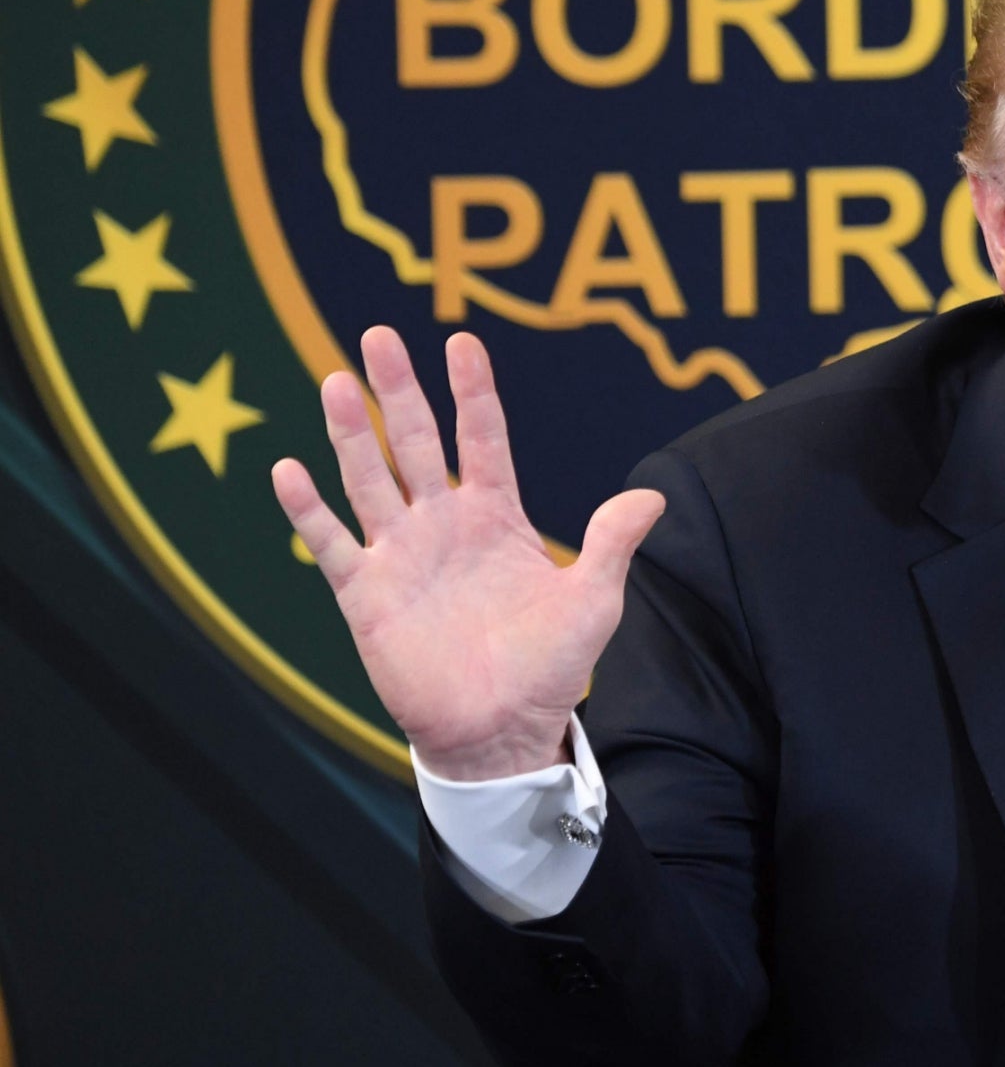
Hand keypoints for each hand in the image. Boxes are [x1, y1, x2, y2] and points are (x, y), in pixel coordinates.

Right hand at [270, 327, 664, 779]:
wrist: (502, 730)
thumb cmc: (550, 667)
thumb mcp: (593, 600)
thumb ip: (611, 543)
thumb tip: (654, 495)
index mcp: (497, 516)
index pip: (483, 438)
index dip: (473, 392)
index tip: (462, 341)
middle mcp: (443, 524)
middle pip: (415, 442)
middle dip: (399, 390)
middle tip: (378, 336)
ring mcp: (401, 555)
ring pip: (369, 479)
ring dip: (350, 433)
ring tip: (336, 381)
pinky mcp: (366, 595)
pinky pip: (332, 545)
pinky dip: (308, 510)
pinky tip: (288, 469)